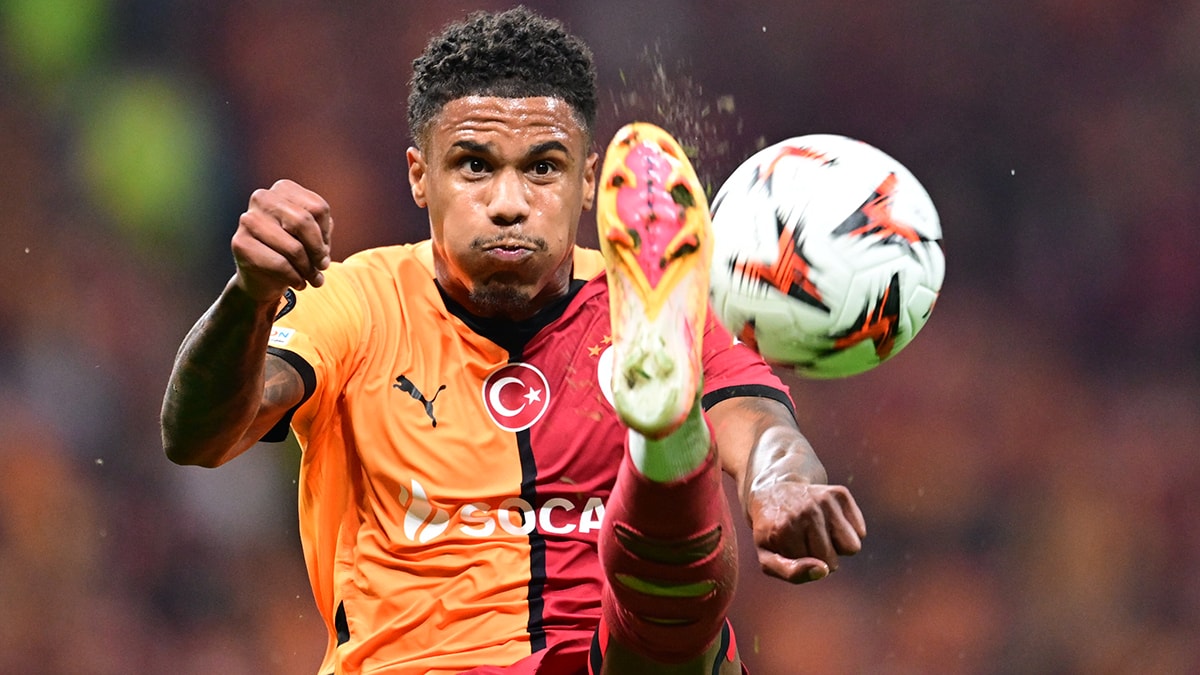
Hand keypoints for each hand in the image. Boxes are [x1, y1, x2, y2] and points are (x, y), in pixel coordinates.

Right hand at [231, 179, 333, 302]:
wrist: (263, 276)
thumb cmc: (292, 250)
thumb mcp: (312, 236)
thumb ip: (322, 233)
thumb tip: (322, 250)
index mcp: (283, 189)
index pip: (318, 208)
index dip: (325, 234)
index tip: (324, 250)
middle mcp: (262, 198)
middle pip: (304, 223)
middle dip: (318, 251)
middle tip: (322, 267)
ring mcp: (248, 219)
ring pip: (293, 247)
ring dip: (308, 269)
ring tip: (313, 279)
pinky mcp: (240, 243)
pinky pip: (279, 264)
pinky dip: (295, 278)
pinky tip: (299, 283)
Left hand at [747, 480, 865, 582]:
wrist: (773, 491)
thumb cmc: (772, 532)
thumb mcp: (768, 557)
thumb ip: (791, 572)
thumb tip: (823, 570)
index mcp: (784, 530)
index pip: (816, 569)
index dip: (805, 564)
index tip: (790, 547)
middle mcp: (806, 512)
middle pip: (834, 561)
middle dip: (821, 556)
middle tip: (803, 538)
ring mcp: (824, 500)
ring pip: (853, 547)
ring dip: (837, 545)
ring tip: (817, 531)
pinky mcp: (840, 493)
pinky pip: (861, 531)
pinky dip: (848, 531)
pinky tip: (828, 521)